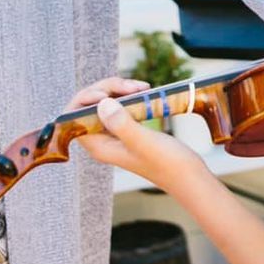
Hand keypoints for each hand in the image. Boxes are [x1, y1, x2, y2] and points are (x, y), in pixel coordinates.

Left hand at [72, 79, 204, 192]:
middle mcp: (103, 141)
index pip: (73, 118)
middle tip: (132, 87)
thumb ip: (121, 124)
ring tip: (142, 87)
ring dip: (120, 90)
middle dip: (106, 89)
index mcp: (99, 147)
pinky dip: (130, 95)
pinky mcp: (129, 129)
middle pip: (89, 105)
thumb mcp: (144, 142)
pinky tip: (145, 92)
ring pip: (105, 102)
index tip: (107, 94)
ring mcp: (116, 135)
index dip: (84, 100)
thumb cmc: (169, 164)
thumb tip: (101, 104)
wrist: (190, 177)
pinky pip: (120, 106)